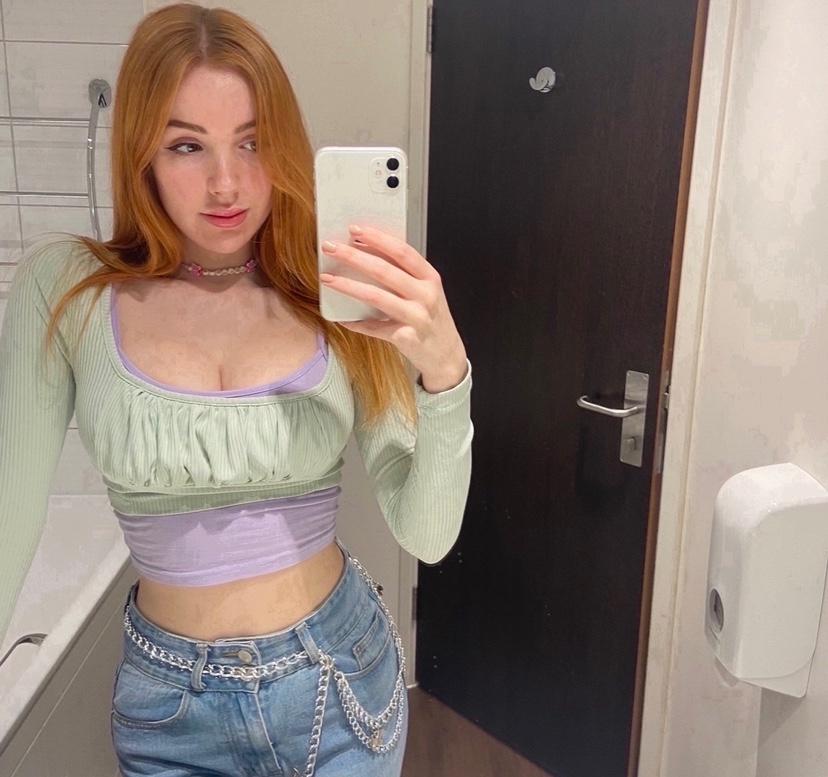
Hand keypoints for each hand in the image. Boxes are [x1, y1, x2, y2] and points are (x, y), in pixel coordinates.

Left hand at [319, 224, 467, 391]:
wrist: (446, 355)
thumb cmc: (431, 319)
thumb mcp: (426, 292)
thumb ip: (405, 276)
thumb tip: (365, 256)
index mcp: (429, 278)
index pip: (402, 252)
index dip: (378, 239)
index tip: (355, 230)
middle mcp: (425, 295)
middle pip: (384, 270)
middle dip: (354, 257)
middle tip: (330, 248)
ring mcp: (417, 317)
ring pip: (376, 296)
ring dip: (348, 285)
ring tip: (327, 278)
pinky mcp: (406, 338)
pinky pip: (373, 327)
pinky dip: (355, 323)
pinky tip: (341, 319)